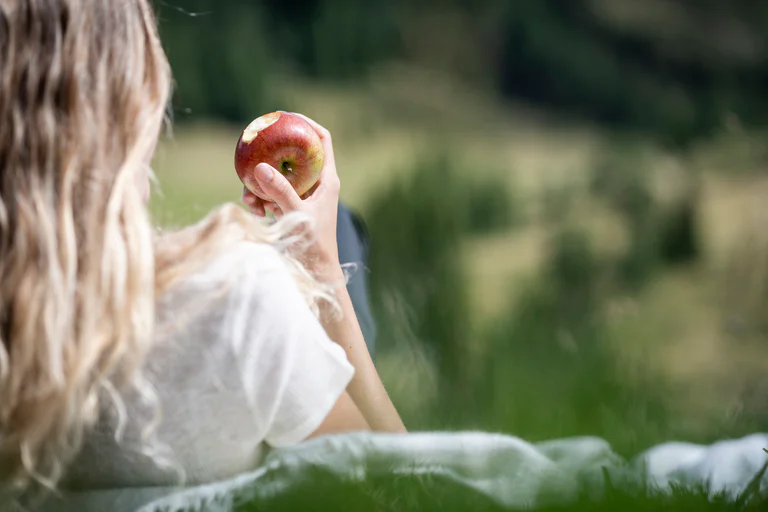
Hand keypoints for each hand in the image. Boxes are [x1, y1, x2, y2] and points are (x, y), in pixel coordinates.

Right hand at [241, 113, 341, 279]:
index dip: (306, 123)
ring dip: (261, 183)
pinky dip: (261, 199)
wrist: (317, 271)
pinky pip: (272, 195)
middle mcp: (316, 185)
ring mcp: (303, 197)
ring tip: (249, 198)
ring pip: (279, 177)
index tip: (285, 115)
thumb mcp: (296, 215)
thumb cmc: (315, 244)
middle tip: (254, 146)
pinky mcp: (291, 209)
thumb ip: (279, 192)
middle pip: (294, 155)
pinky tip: (253, 210)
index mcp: (327, 180)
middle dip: (273, 154)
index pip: (322, 140)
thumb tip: (260, 168)